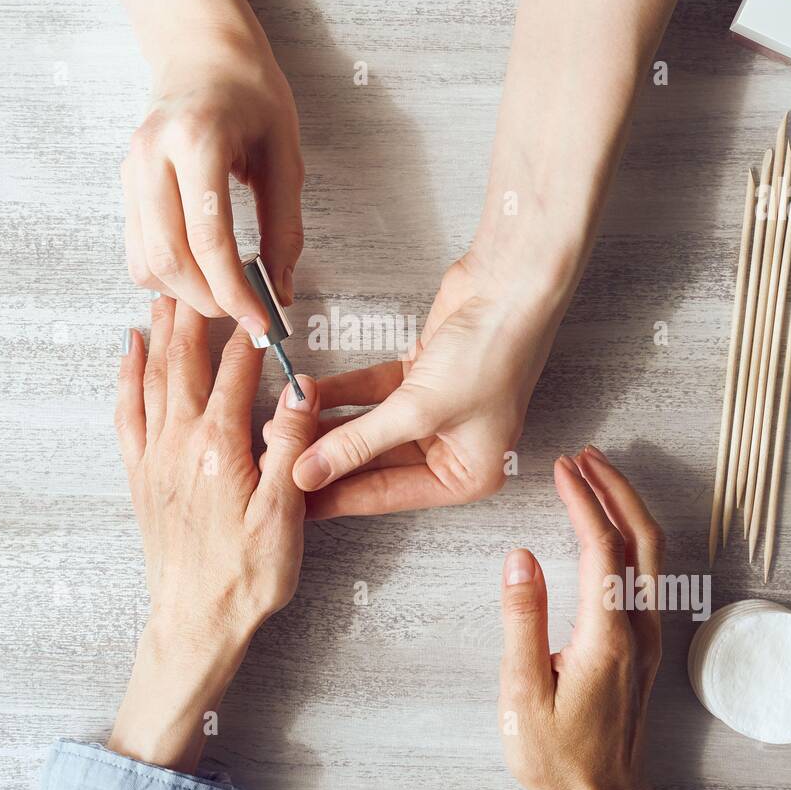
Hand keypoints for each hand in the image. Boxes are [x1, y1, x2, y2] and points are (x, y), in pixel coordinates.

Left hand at [109, 297, 318, 772]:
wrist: (194, 623)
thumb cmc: (246, 576)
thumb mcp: (284, 514)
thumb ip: (290, 447)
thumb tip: (299, 391)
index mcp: (219, 447)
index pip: (235, 373)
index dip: (248, 335)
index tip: (259, 305)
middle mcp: (179, 443)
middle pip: (184, 362)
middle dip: (192, 316)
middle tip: (199, 277)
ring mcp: (154, 458)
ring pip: (153, 379)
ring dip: (159, 334)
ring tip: (165, 298)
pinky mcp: (140, 477)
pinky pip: (127, 412)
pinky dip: (126, 377)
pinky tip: (128, 354)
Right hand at [121, 27, 304, 332]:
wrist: (201, 53)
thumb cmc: (251, 95)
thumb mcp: (284, 155)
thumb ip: (283, 226)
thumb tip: (282, 291)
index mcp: (196, 141)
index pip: (208, 239)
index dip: (235, 291)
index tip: (261, 322)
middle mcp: (151, 156)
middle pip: (170, 259)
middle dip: (210, 300)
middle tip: (246, 313)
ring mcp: (130, 171)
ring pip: (146, 262)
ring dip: (186, 294)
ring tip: (226, 296)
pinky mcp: (123, 185)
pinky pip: (137, 250)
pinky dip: (166, 276)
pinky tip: (200, 276)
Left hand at [292, 251, 567, 517]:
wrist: (511, 286)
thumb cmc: (493, 352)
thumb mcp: (419, 409)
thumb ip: (358, 443)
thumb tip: (309, 473)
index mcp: (467, 475)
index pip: (387, 494)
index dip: (337, 495)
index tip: (294, 503)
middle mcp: (453, 449)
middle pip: (375, 463)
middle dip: (326, 459)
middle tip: (279, 462)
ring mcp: (436, 413)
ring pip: (369, 427)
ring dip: (327, 424)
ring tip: (283, 427)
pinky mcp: (421, 379)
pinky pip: (372, 394)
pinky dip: (342, 393)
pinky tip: (308, 395)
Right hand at [498, 445, 677, 789]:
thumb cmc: (558, 757)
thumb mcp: (523, 693)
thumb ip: (523, 621)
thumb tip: (521, 558)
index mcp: (608, 637)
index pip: (602, 548)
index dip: (583, 501)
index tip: (562, 469)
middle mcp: (638, 630)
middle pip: (643, 539)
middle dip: (616, 489)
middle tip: (585, 456)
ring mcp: (647, 638)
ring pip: (653, 554)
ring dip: (627, 508)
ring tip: (596, 478)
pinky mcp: (644, 646)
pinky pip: (647, 573)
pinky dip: (630, 536)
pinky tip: (609, 528)